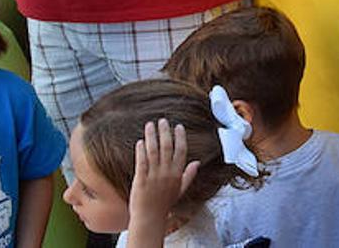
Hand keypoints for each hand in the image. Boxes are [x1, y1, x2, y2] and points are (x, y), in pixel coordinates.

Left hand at [128, 120, 198, 235]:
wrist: (150, 218)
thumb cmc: (164, 204)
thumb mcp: (180, 190)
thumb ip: (189, 175)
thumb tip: (197, 162)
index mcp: (177, 174)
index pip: (181, 150)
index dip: (180, 137)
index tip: (178, 126)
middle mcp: (167, 172)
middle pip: (167, 147)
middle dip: (165, 132)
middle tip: (162, 120)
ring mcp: (154, 175)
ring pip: (154, 151)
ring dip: (152, 136)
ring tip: (149, 125)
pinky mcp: (141, 179)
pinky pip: (141, 161)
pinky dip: (141, 150)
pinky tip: (140, 141)